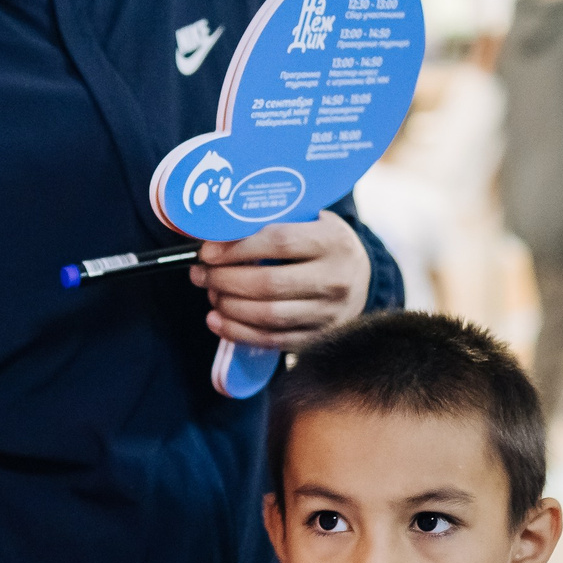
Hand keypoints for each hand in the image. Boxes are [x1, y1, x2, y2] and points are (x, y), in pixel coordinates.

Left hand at [189, 209, 371, 350]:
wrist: (361, 278)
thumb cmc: (324, 243)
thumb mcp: (312, 222)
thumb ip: (275, 222)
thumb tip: (219, 229)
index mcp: (333, 242)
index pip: (279, 242)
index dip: (237, 248)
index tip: (207, 252)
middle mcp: (335, 279)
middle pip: (269, 283)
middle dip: (225, 279)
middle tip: (201, 273)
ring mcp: (329, 313)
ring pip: (268, 315)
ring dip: (228, 306)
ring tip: (210, 293)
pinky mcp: (318, 338)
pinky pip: (271, 340)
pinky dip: (238, 332)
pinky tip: (217, 320)